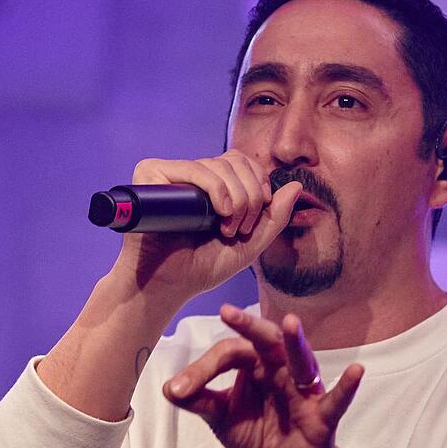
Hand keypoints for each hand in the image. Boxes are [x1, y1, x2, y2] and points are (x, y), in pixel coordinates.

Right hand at [111, 151, 301, 298]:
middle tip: (242, 228)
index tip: (258, 216)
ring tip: (227, 229)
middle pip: (234, 161)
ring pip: (217, 165)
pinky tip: (218, 213)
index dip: (259, 183)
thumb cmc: (202, 267)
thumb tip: (296, 185)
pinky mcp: (150, 176)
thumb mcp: (250, 243)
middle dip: (251, 195)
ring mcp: (169, 174)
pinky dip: (215, 188)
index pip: (242, 162)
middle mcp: (189, 175)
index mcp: (210, 185)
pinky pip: (192, 168)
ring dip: (236, 198)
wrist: (167, 286)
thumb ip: (275, 217)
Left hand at [163, 305, 364, 447]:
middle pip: (265, 342)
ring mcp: (304, 391)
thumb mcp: (223, 418)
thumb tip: (169, 388)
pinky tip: (356, 371)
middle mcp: (281, 369)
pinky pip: (335, 401)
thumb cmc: (260, 432)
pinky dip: (346, 386)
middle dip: (248, 326)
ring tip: (290, 324)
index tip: (178, 390)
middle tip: (227, 312)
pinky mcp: (322, 417)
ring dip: (295, 344)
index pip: (229, 354)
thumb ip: (200, 401)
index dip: (201, 370)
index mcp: (256, 365)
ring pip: (300, 362)